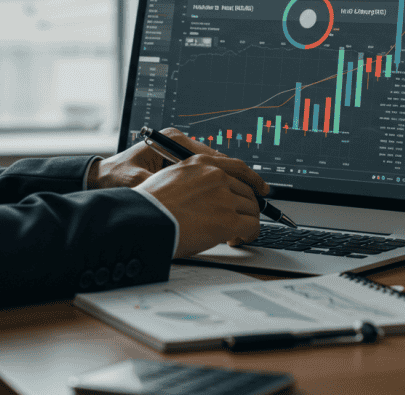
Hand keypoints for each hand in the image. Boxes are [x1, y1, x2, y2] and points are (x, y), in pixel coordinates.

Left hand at [88, 127, 257, 188]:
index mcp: (172, 141)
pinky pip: (204, 172)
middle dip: (239, 178)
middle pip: (219, 160)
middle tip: (258, 194)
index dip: (236, 173)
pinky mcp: (176, 162)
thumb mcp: (138, 184)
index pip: (213, 155)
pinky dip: (217, 185)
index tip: (253, 186)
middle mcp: (178, 143)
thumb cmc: (115, 179)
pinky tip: (226, 200)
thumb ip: (160, 188)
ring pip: (214, 166)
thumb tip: (181, 198)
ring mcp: (178, 151)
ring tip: (248, 199)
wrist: (99, 179)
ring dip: (230, 183)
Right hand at [134, 152, 269, 258]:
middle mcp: (215, 176)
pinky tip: (237, 240)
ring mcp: (223, 197)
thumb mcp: (169, 178)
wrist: (143, 221)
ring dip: (246, 223)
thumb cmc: (148, 205)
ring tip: (235, 234)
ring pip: (251, 210)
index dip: (253, 180)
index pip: (238, 167)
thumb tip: (204, 194)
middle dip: (246, 208)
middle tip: (240, 220)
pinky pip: (251, 226)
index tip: (261, 188)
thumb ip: (192, 180)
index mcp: (201, 163)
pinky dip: (248, 235)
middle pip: (247, 191)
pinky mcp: (227, 219)